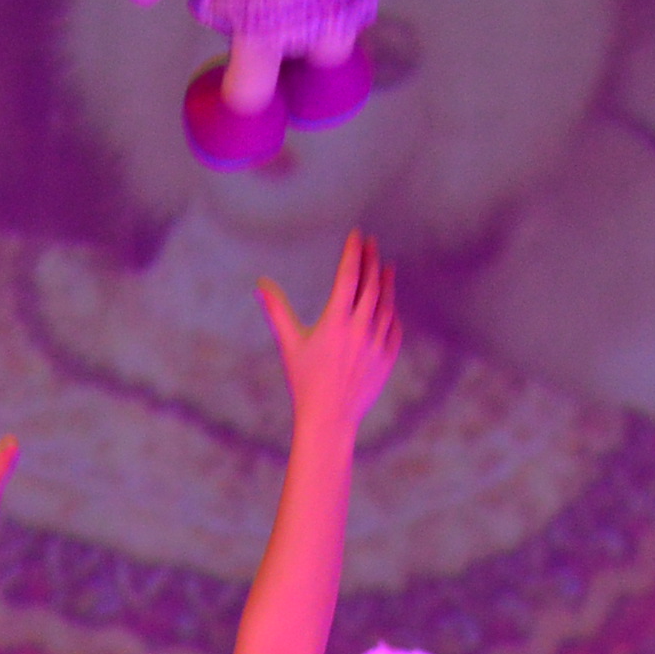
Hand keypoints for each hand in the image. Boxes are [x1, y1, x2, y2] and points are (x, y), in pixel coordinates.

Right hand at [264, 231, 403, 438]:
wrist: (329, 418)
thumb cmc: (305, 380)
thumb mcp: (289, 343)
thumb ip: (276, 310)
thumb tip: (260, 283)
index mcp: (335, 321)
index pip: (348, 276)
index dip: (353, 252)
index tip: (357, 235)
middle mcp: (360, 329)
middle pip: (371, 286)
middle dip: (371, 261)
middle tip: (372, 243)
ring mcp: (377, 345)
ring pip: (386, 306)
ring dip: (386, 284)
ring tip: (385, 268)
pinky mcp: (386, 360)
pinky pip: (394, 329)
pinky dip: (392, 314)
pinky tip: (389, 306)